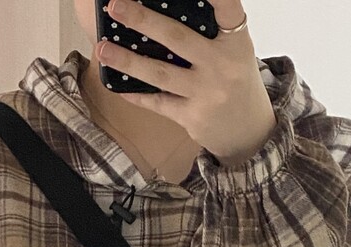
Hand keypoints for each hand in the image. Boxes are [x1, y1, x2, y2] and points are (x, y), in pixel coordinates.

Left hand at [97, 0, 277, 166]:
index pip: (227, 9)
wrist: (248, 131)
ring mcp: (206, 94)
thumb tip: (160, 14)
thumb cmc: (234, 80)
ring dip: (128, 61)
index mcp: (236, 42)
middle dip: (143, 21)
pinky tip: (117, 85)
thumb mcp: (234, 51)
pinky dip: (137, 94)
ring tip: (103, 49)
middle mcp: (222, 65)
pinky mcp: (193, 117)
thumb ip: (210, 32)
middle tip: (115, 6)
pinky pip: (158, 103)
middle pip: (177, 39)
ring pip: (160, 74)